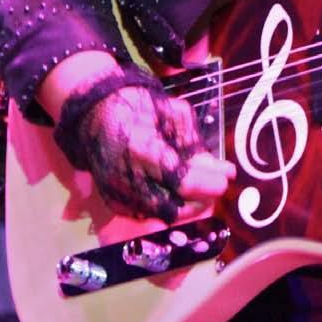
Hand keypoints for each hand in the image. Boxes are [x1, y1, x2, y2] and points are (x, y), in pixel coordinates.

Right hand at [53, 70, 235, 221]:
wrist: (94, 111)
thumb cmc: (138, 105)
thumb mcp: (173, 114)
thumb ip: (195, 144)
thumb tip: (218, 169)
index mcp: (144, 152)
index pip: (184, 182)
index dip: (209, 184)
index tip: (228, 177)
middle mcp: (128, 179)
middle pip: (174, 208)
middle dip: (201, 200)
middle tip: (216, 186)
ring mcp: (118, 194)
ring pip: (161, 215)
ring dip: (185, 207)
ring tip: (200, 190)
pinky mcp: (113, 201)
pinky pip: (145, 213)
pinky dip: (165, 207)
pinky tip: (177, 193)